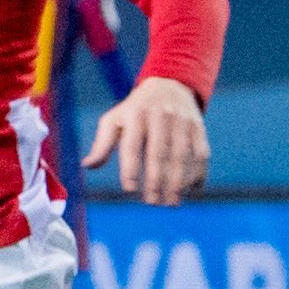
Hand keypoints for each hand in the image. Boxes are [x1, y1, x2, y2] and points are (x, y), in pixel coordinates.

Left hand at [85, 78, 209, 205]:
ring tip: (171, 202)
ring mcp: (181, 121)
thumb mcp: (114, 120)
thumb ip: (102, 144)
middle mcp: (159, 117)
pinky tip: (192, 190)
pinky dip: (198, 172)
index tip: (129, 190)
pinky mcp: (198, 126)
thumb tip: (87, 166)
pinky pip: (201, 152)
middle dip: (156, 180)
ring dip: (178, 181)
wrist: (168, 85)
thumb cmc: (134, 110)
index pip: (131, 145)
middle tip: (152, 203)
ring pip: (181, 155)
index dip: (130, 168)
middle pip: (158, 153)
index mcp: (135, 116)